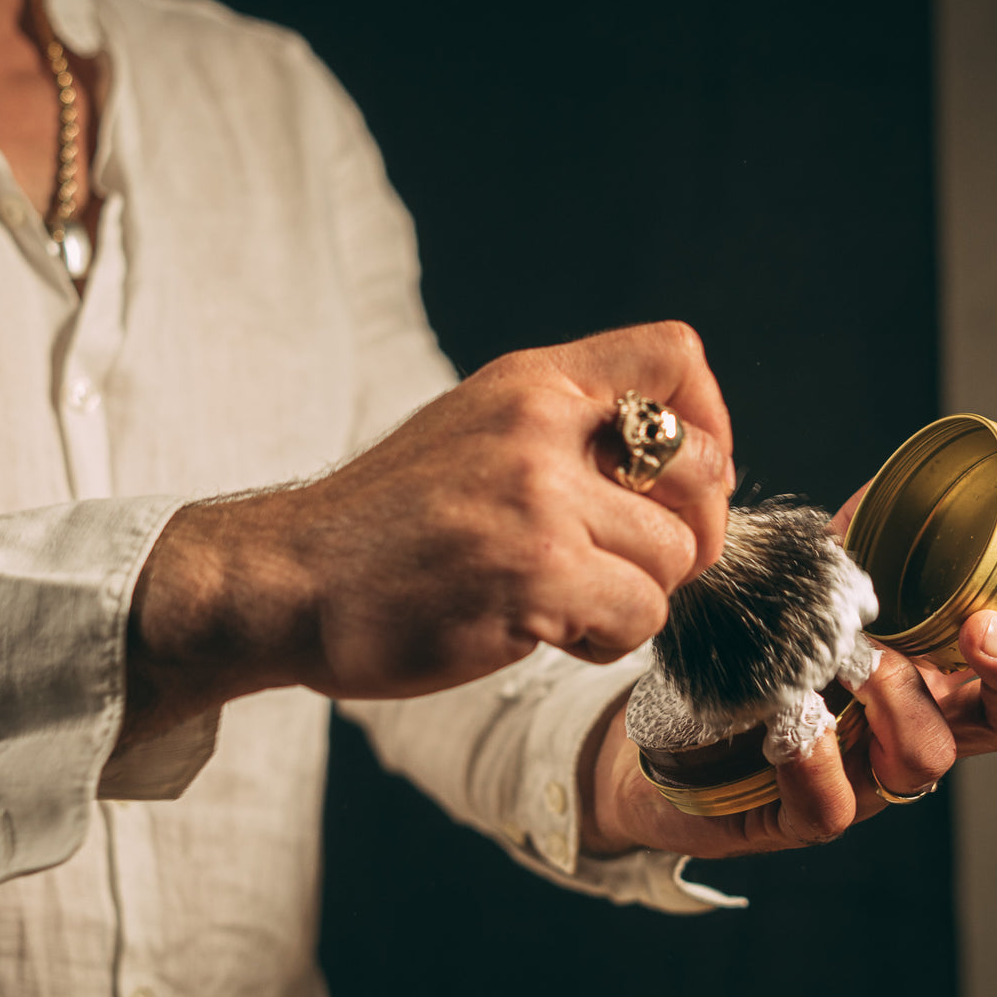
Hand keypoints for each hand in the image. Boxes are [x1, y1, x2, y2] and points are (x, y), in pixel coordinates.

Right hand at [123, 322, 733, 718]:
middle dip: (691, 530)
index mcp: (528, 384)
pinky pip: (638, 617)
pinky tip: (549, 631)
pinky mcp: (532, 574)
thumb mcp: (469, 433)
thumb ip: (560, 431)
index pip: (674, 356)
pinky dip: (607, 640)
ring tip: (568, 602)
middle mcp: (539, 426)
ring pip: (674, 557)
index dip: (708, 421)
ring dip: (636, 596)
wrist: (288, 578)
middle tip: (643, 563)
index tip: (678, 480)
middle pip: (702, 470)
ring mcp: (536, 499)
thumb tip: (670, 469)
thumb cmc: (380, 524)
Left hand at [581, 490, 996, 858]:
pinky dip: (818, 757)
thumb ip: (842, 557)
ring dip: (900, 699)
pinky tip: (796, 721)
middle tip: (981, 629)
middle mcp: (902, 732)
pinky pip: (834, 802)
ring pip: (924, 756)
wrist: (650, 746)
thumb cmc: (737, 671)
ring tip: (858, 661)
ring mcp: (862, 780)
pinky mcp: (801, 817)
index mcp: (919, 679)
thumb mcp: (795, 606)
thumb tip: (879, 491)